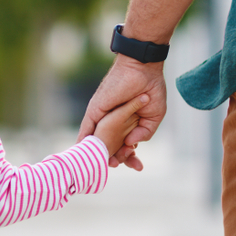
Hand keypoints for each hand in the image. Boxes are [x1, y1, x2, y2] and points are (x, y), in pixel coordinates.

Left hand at [78, 55, 167, 169]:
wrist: (143, 69)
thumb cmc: (151, 89)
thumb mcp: (154, 116)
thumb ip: (145, 132)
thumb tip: (130, 144)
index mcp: (128, 124)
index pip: (125, 145)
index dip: (129, 157)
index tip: (137, 166)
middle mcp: (114, 122)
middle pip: (110, 145)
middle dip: (113, 158)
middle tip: (115, 165)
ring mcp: (103, 116)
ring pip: (97, 140)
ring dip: (96, 153)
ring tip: (97, 166)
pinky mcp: (95, 110)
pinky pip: (86, 127)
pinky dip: (84, 140)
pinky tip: (81, 152)